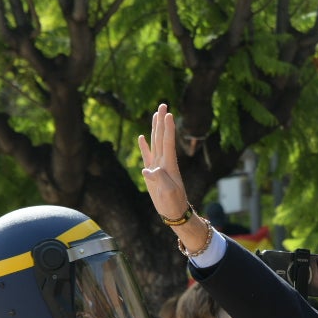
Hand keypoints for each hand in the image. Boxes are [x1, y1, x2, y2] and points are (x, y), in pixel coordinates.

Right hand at [137, 103, 190, 222]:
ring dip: (156, 128)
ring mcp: (158, 166)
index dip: (168, 128)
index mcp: (169, 165)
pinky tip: (143, 136)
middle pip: (162, 137)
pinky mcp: (152, 173)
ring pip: (156, 142)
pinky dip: (145, 146)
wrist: (175, 213)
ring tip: (156, 114)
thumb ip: (160, 180)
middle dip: (162, 121)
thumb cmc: (173, 204)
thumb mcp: (168, 193)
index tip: (168, 114)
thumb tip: (149, 170)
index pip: (168, 142)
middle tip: (163, 105)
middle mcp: (164, 162)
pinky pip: (148, 155)